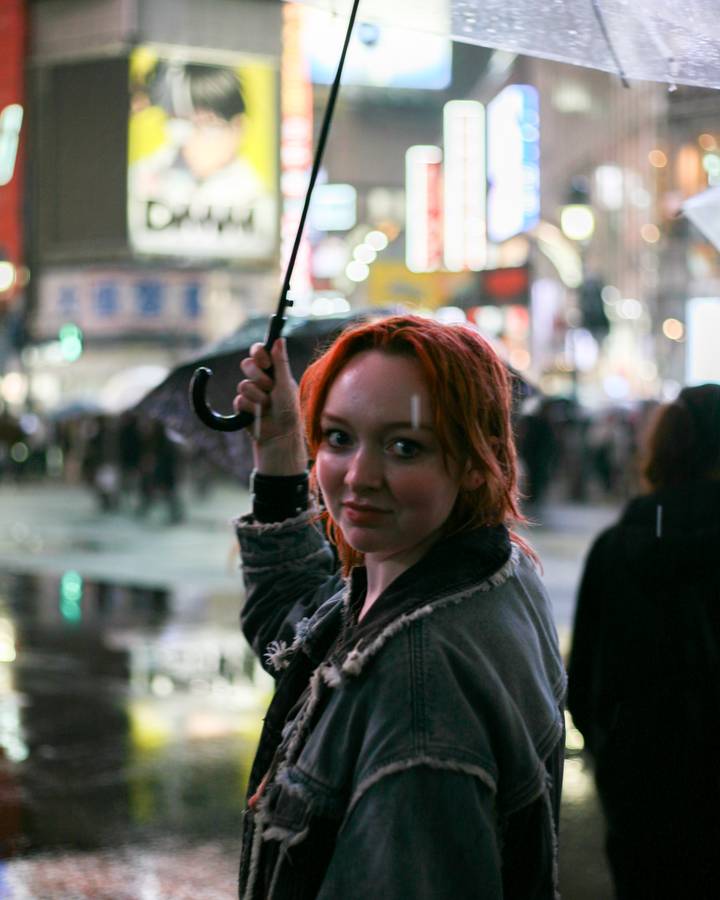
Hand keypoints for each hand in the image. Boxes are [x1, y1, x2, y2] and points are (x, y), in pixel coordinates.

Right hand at [233, 339, 305, 472]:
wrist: (280, 435)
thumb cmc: (289, 410)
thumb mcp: (285, 384)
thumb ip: (281, 362)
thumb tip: (279, 338)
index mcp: (273, 370)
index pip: (258, 351)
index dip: (258, 353)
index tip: (264, 360)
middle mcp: (261, 379)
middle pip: (246, 364)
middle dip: (258, 377)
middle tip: (270, 388)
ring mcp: (251, 392)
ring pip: (243, 384)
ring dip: (257, 397)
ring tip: (268, 406)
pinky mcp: (242, 406)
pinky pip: (239, 401)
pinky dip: (251, 409)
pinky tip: (259, 415)